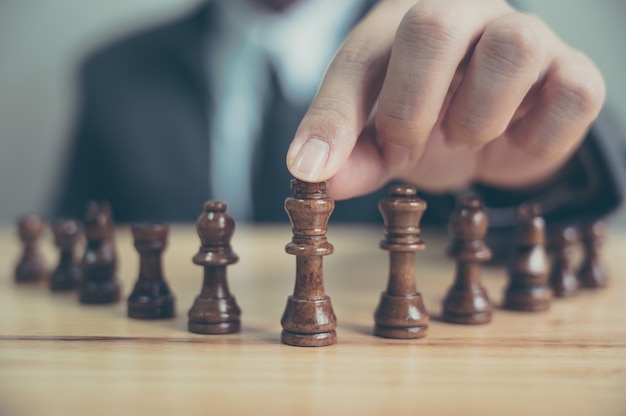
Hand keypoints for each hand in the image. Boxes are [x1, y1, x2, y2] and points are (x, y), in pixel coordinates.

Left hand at [286, 0, 604, 198]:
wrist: (495, 125)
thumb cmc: (428, 117)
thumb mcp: (381, 136)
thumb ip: (351, 152)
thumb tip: (316, 177)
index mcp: (404, 25)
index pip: (360, 58)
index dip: (336, 118)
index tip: (314, 170)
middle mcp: (466, 15)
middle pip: (434, 26)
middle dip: (409, 106)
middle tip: (404, 148)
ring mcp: (527, 36)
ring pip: (513, 49)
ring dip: (478, 117)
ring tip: (465, 137)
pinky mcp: (574, 72)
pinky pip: (572, 95)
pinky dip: (537, 137)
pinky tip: (516, 139)